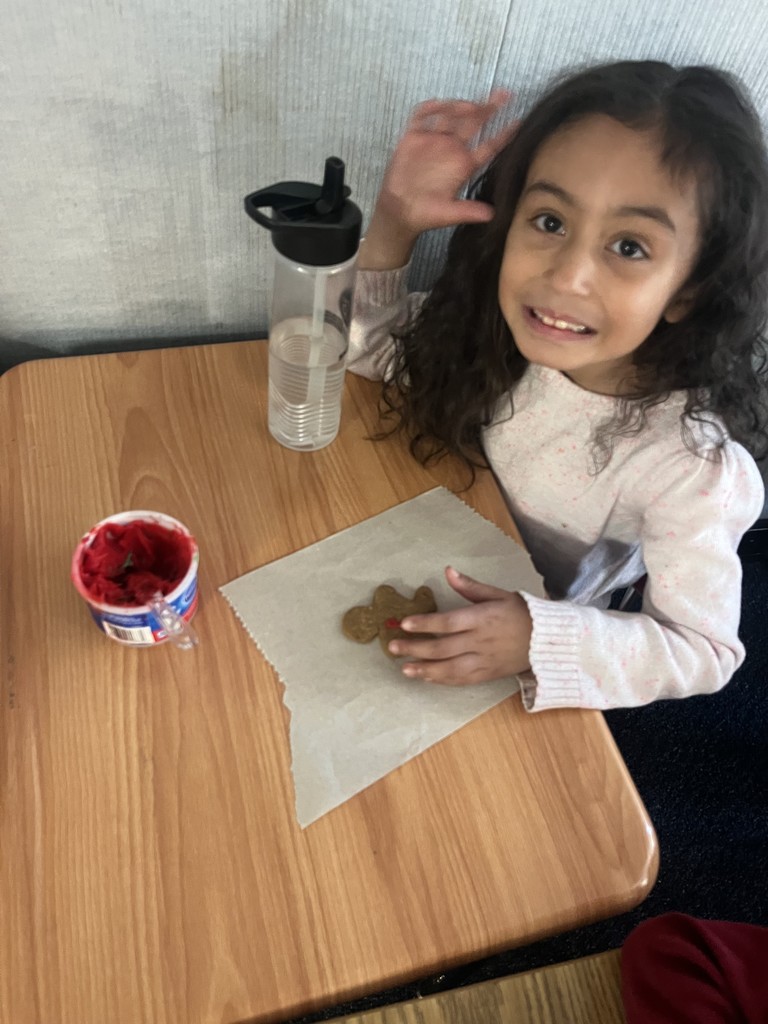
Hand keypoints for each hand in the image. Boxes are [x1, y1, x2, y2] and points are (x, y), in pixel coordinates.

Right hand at [360, 91, 516, 268]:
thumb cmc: (426, 214)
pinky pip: (421, 117)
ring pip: (450, 115)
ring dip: (461, 106)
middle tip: (503, 95)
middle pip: (473, 124)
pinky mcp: (413, 139)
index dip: (503, 135)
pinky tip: (438, 105)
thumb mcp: (449, 214)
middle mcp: (451, 149)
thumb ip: (468, 211)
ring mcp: (433, 141)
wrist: (399, 212)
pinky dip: (428, 109)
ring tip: (471, 106)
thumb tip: (492, 215)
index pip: (488, 147)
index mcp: (464, 165)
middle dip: (488, 109)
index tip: (518, 123)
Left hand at [388, 566, 532, 685]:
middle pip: (443, 647)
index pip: (448, 622)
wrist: (549, 640)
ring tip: (404, 668)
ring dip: (424, 670)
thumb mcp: (498, 594)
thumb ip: (470, 587)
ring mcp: (484, 660)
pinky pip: (461, 680)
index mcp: (482, 618)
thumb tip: (448, 571)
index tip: (405, 624)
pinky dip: (442, 680)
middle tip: (393, 647)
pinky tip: (426, 677)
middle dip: (415, 648)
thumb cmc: (522, 613)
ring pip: (449, 669)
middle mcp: (481, 641)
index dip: (425, 624)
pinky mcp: (488, 674)